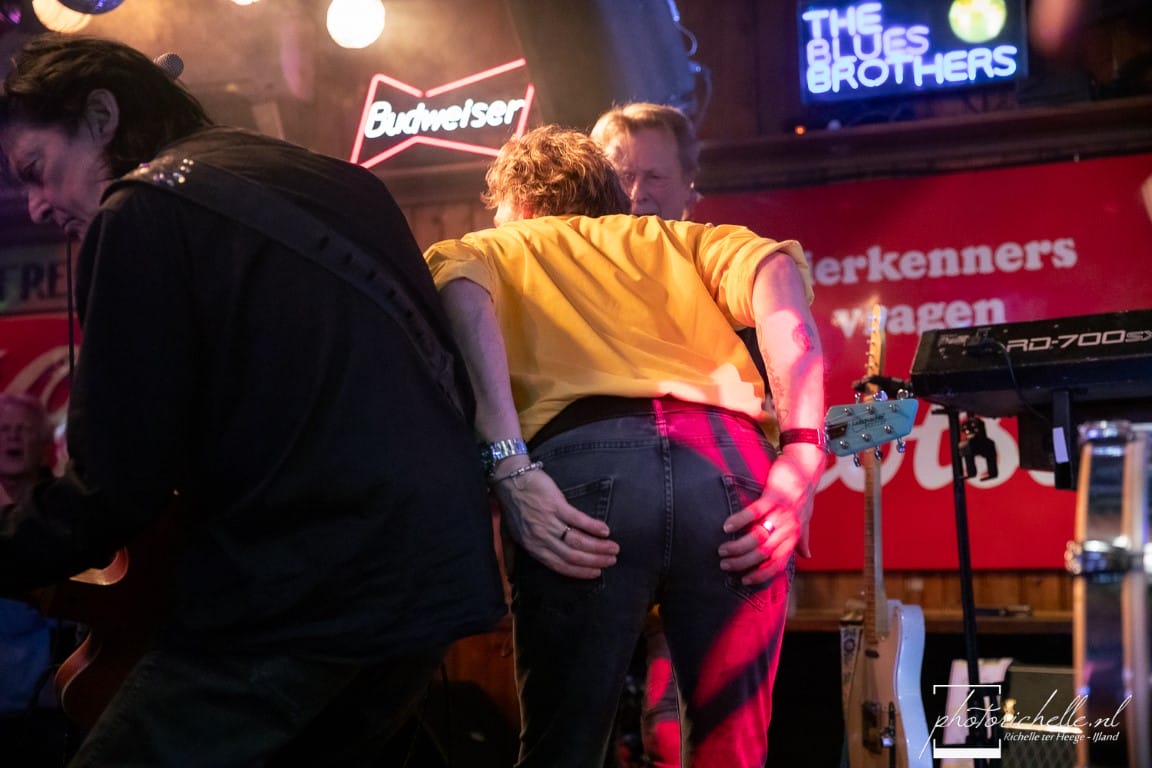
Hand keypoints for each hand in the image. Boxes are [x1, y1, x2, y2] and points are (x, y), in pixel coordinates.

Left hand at [490, 465, 618, 578]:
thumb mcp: (508, 534)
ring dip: (599, 547)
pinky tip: (605, 531)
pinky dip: (593, 527)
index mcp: (532, 547)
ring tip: (614, 548)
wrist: (509, 480)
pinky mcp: (555, 505)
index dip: (580, 572)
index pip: (560, 566)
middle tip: (612, 561)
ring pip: (578, 540)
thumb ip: (512, 554)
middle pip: (572, 556)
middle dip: (595, 561)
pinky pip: (578, 520)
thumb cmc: (511, 507)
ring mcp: (549, 521)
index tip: (597, 573)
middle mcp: (541, 538)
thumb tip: (510, 575)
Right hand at [717, 447, 820, 583]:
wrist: (807, 466)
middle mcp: (789, 527)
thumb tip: (808, 556)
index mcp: (794, 535)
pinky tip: (727, 526)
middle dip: (743, 562)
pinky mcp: (773, 496)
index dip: (761, 574)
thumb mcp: (805, 518)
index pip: (778, 563)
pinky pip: (754, 512)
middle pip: (764, 553)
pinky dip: (739, 521)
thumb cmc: (803, 493)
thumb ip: (802, 538)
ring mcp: (781, 512)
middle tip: (725, 564)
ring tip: (722, 550)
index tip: (744, 580)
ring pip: (758, 536)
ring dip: (738, 546)